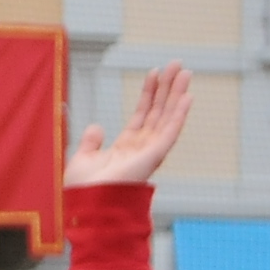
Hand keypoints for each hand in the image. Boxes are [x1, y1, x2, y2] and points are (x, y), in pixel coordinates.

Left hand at [64, 62, 192, 188]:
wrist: (89, 204)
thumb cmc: (84, 191)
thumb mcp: (82, 159)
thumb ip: (90, 142)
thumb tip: (96, 126)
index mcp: (125, 149)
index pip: (142, 115)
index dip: (148, 94)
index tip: (154, 74)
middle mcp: (141, 148)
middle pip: (158, 111)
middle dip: (167, 88)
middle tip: (176, 64)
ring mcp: (150, 152)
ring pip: (167, 117)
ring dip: (177, 94)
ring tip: (184, 72)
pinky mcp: (154, 156)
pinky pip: (170, 132)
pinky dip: (179, 114)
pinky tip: (187, 97)